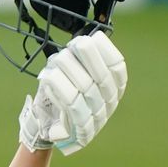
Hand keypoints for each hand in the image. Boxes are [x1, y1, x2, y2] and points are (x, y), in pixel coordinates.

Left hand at [19, 31, 126, 154]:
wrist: (55, 128)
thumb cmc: (66, 94)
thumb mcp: (77, 74)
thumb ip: (82, 61)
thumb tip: (82, 42)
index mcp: (114, 86)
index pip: (117, 67)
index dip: (106, 51)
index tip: (91, 39)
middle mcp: (109, 101)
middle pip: (102, 76)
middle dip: (88, 56)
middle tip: (75, 44)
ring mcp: (96, 115)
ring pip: (85, 86)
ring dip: (69, 68)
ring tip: (57, 60)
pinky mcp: (79, 127)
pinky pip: (70, 103)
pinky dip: (59, 86)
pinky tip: (50, 78)